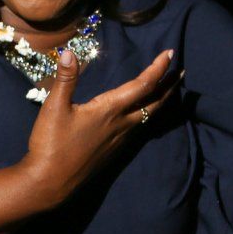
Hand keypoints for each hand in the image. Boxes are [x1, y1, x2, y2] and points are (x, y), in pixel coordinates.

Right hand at [19, 47, 179, 209]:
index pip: (143, 85)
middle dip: (170, 86)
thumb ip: (66, 78)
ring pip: (149, 116)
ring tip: (167, 89)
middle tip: (182, 72)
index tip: (171, 53)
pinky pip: (139, 127)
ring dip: (160, 100)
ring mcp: (120, 139)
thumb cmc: (52, 143)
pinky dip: (148, 114)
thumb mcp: (54, 107)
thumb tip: (71, 52)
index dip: (159, 69)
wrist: (50, 181)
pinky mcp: (114, 149)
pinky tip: (142, 114)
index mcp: (110, 110)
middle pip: (155, 103)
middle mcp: (122, 124)